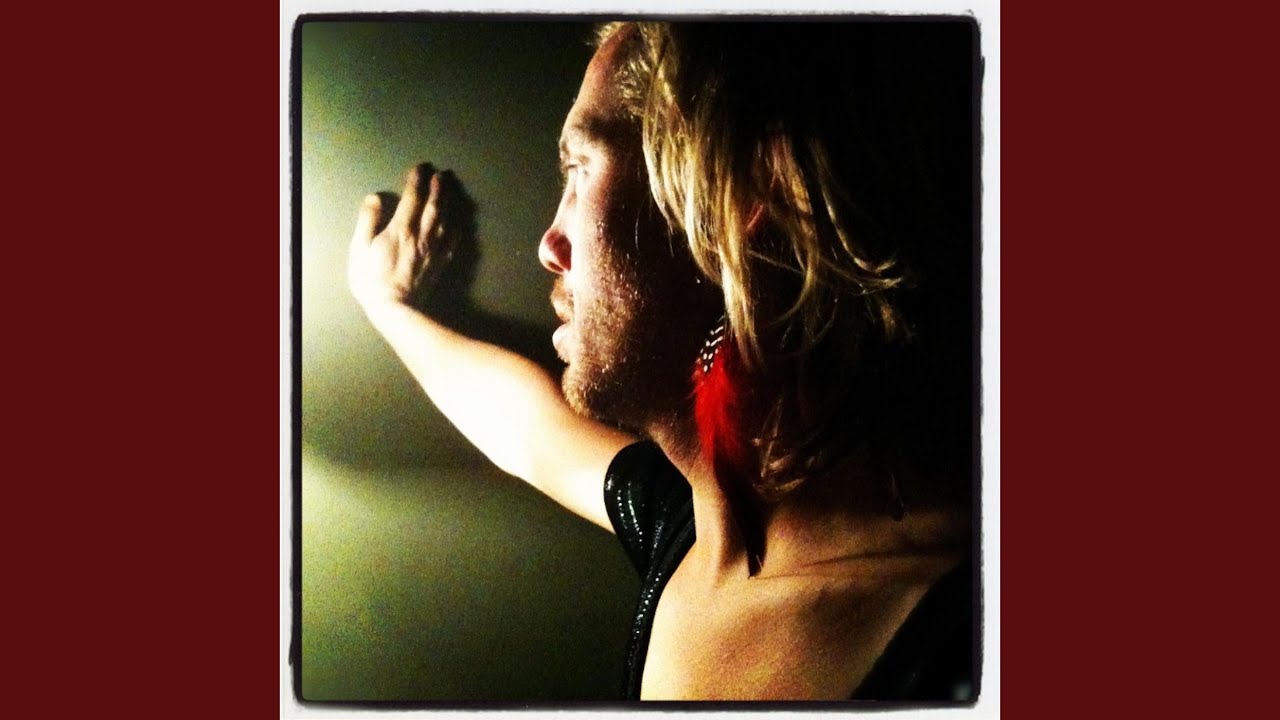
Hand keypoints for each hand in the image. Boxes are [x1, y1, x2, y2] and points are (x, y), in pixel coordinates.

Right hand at [348, 163, 456, 310]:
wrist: (396, 309)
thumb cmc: (372, 280)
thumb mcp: (359, 249)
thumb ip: (367, 220)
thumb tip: (375, 197)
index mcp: (401, 229)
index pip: (412, 197)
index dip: (417, 180)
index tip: (421, 167)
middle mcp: (422, 235)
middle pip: (434, 206)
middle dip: (439, 188)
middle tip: (443, 175)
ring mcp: (434, 250)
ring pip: (446, 221)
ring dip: (449, 203)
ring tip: (451, 191)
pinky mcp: (440, 265)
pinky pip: (453, 244)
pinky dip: (458, 231)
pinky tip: (460, 226)